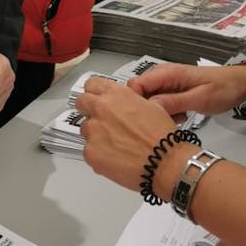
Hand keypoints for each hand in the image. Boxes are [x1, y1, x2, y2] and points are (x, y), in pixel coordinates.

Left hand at [76, 76, 184, 193]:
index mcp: (116, 95)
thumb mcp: (152, 106)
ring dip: (95, 134)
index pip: (92, 84)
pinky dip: (99, 154)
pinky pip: (88, 151)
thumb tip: (126, 105)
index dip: (95, 92)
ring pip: (85, 129)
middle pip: (81, 103)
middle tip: (102, 121)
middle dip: (89, 110)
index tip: (97, 98)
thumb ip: (131, 101)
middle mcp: (101, 109)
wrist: (164, 161)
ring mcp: (93, 131)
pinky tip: (115, 158)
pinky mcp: (90, 152)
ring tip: (116, 144)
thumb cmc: (162, 137)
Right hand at [126, 61, 245, 120]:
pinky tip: (181, 116)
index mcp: (167, 73)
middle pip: (140, 94)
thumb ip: (173, 102)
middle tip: (165, 120)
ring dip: (159, 113)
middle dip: (147, 110)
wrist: (241, 85)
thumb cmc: (223, 89)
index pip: (135, 85)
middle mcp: (163, 75)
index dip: (135, 102)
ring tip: (178, 118)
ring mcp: (168, 83)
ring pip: (150, 100)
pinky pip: (160, 103)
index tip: (145, 118)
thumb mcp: (199, 99)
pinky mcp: (173, 91)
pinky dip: (167, 112)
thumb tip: (148, 108)